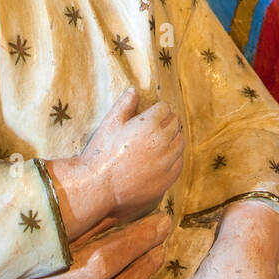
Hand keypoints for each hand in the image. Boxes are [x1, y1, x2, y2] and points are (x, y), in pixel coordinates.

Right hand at [48, 89, 182, 236]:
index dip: (158, 109)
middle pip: (176, 123)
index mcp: (149, 124)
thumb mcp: (110, 123)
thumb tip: (134, 90)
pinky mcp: (167, 179)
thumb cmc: (102, 153)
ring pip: (180, 142)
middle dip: (167, 121)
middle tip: (157, 125)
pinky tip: (162, 158)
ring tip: (160, 141)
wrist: (99, 187)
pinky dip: (173, 157)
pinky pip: (179, 162)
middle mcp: (162, 142)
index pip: (165, 108)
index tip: (152, 113)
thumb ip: (124, 104)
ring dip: (173, 138)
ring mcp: (166, 162)